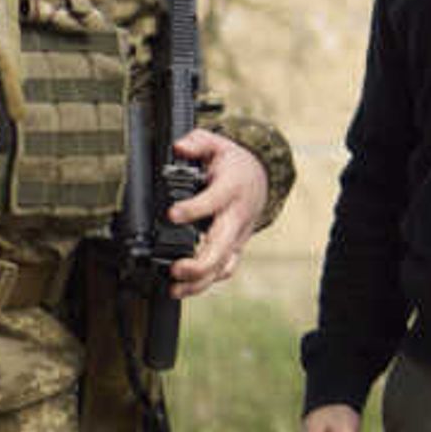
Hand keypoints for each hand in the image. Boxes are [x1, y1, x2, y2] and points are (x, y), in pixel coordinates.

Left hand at [165, 128, 265, 297]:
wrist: (259, 179)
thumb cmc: (234, 166)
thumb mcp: (217, 144)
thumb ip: (197, 142)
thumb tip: (179, 147)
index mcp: (231, 188)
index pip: (214, 200)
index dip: (193, 209)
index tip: (171, 214)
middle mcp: (236, 217)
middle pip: (222, 246)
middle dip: (200, 263)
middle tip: (176, 269)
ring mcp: (237, 237)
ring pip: (223, 266)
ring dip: (199, 282)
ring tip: (174, 289)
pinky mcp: (234, 248)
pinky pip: (223, 270)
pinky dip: (204, 284)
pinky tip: (183, 289)